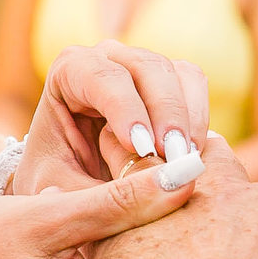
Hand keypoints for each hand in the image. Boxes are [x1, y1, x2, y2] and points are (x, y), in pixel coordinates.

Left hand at [12, 41, 210, 195]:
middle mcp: (107, 60)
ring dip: (188, 117)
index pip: (100, 76)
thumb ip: (110, 198)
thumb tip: (169, 184)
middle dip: (165, 112)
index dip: (124, 108)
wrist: (69, 189)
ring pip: (179, 73)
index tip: (141, 148)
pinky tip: (191, 156)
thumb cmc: (57, 189)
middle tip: (175, 159)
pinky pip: (195, 87)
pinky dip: (199, 119)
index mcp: (69, 72)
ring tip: (186, 161)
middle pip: (147, 67)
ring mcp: (143, 69)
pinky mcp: (170, 86)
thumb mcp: (67, 198)